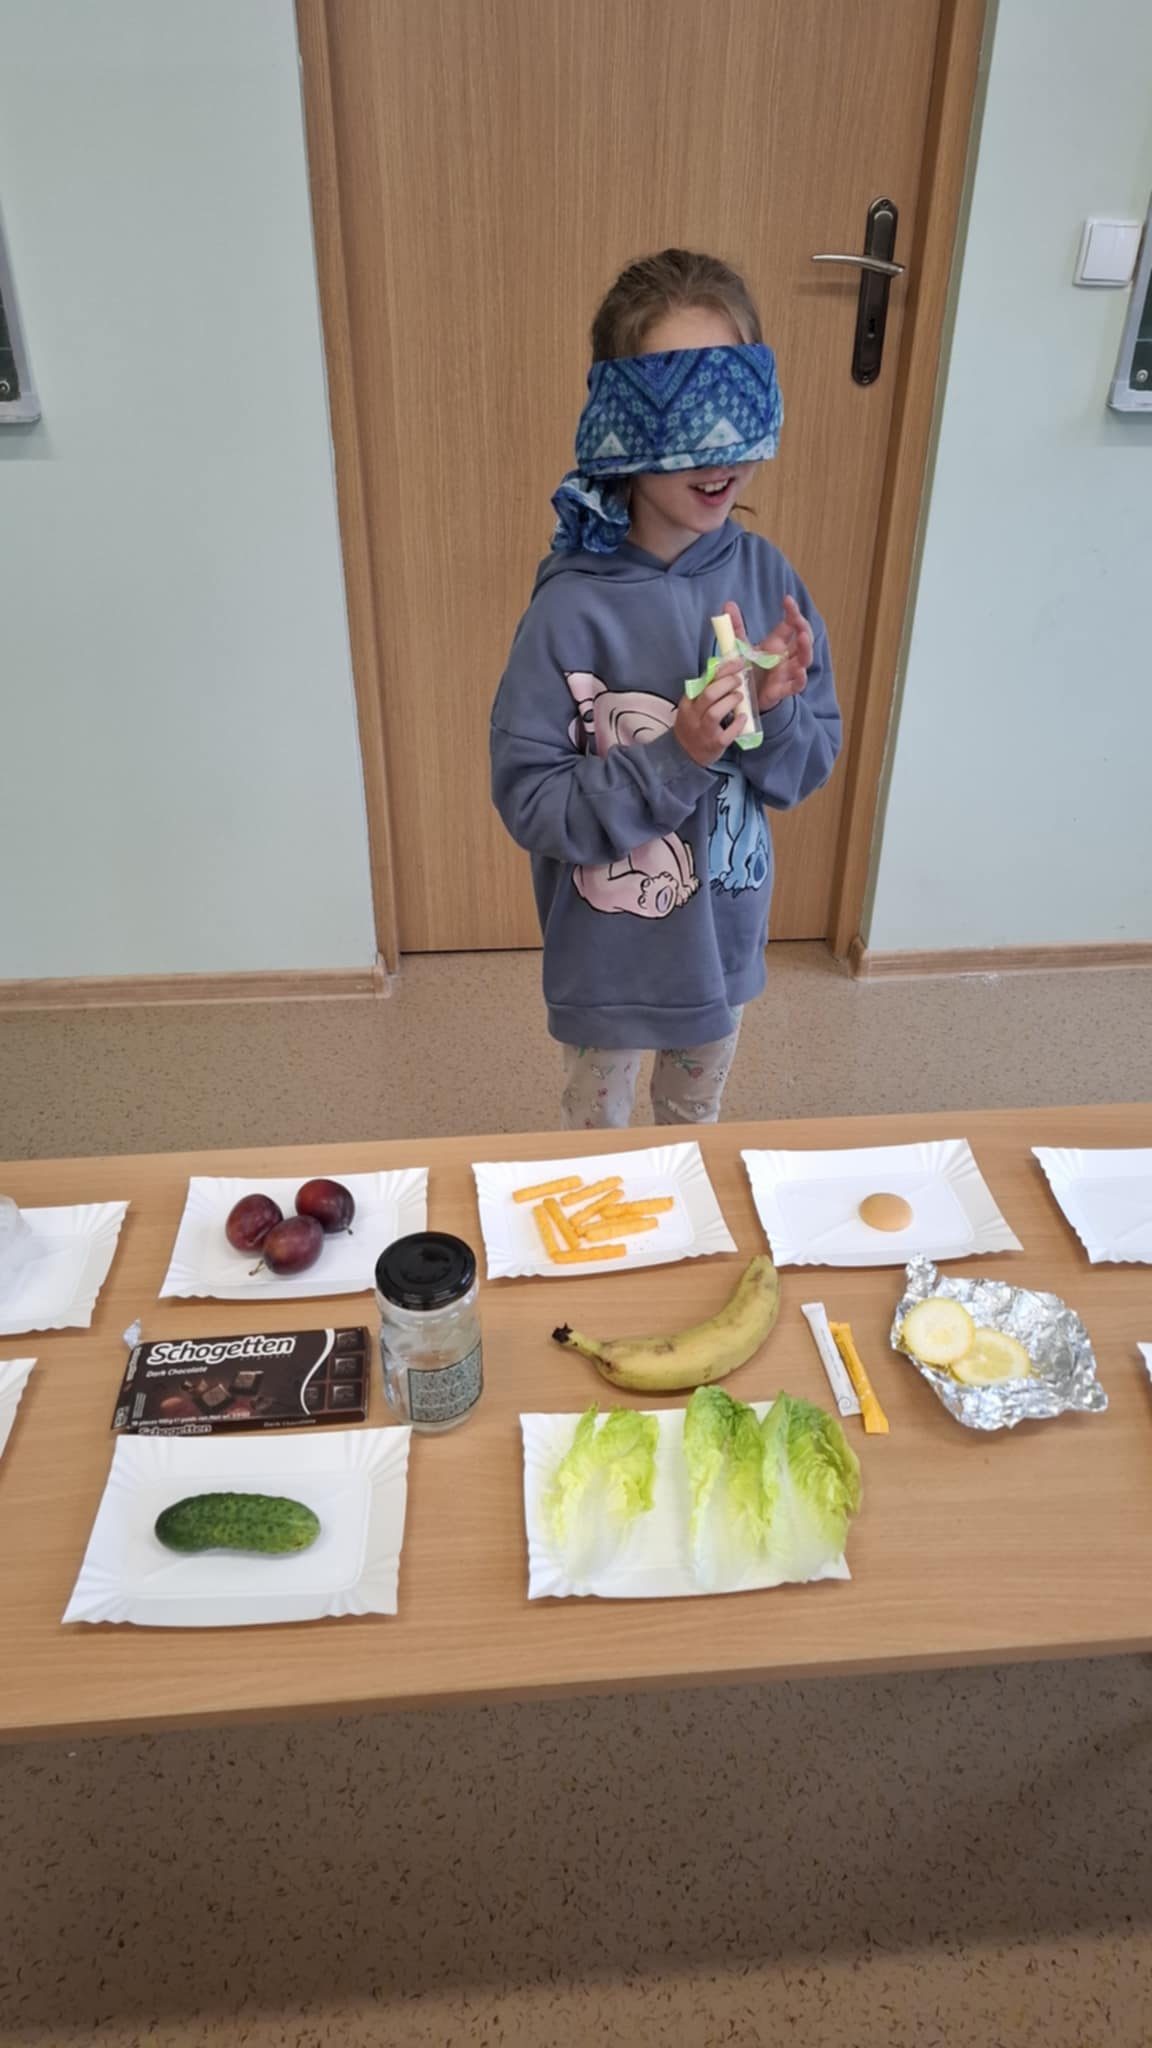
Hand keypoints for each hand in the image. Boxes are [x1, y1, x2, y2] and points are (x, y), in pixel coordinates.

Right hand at [674, 668, 753, 765]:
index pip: (704, 681)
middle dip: (727, 683)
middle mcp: (693, 716)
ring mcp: (704, 731)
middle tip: (738, 680)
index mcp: (689, 702)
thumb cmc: (694, 724)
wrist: (685, 754)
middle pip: (709, 694)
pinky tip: (743, 717)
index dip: (723, 670)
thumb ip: (706, 689)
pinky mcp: (715, 744)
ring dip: (730, 701)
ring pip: (715, 713)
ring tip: (739, 696)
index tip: (737, 663)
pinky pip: (727, 734)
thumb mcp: (693, 705)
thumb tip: (725, 667)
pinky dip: (737, 724)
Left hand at [722, 596, 813, 711]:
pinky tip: (801, 672)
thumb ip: (735, 627)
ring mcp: (787, 673)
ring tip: (803, 637)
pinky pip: (796, 685)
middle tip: (798, 619)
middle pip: (803, 639)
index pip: (791, 624)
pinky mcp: (782, 690)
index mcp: (777, 644)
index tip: (787, 600)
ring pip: (804, 660)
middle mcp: (786, 656)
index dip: (792, 612)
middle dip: (803, 628)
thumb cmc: (749, 669)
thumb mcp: (741, 646)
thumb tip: (728, 604)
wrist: (746, 696)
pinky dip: (800, 679)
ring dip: (806, 648)